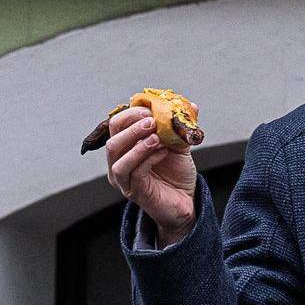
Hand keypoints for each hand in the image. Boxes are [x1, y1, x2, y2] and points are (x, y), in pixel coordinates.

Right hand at [103, 105, 199, 243]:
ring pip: (118, 159)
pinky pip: (135, 173)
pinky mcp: (135, 192)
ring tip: (157, 138)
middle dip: (131, 128)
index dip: (130, 115)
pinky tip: (163, 152)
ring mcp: (124, 180)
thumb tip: (192, 105)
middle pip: (112, 142)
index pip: (116, 126)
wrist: (186, 199)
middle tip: (152, 122)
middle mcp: (118, 163)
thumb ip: (180, 126)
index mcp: (124, 147)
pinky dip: (149, 159)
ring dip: (137, 145)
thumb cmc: (176, 171)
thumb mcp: (179, 144)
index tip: (150, 110)